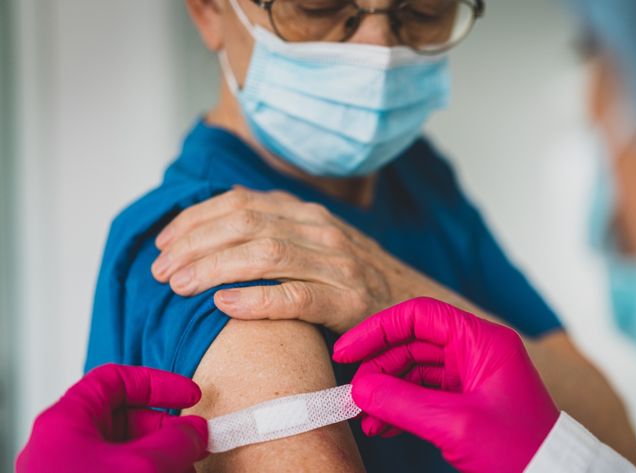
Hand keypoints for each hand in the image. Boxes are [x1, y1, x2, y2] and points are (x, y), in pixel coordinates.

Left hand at [17, 364, 208, 472]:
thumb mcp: (146, 466)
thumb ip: (178, 439)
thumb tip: (196, 431)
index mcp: (66, 424)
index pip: (114, 381)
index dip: (156, 383)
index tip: (190, 396)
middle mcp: (64, 449)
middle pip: (123, 420)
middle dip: (166, 430)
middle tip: (194, 443)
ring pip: (125, 454)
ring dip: (163, 459)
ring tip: (188, 469)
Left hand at [152, 187, 428, 332]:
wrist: (411, 304)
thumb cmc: (350, 278)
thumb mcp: (314, 242)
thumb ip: (274, 229)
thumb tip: (215, 222)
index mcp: (306, 212)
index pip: (240, 202)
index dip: (195, 219)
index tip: (163, 242)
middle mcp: (321, 230)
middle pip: (246, 224)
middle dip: (194, 244)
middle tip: (159, 270)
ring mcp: (337, 264)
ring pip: (265, 255)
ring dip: (213, 268)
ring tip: (179, 285)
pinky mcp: (348, 302)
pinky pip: (296, 296)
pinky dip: (257, 299)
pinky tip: (225, 305)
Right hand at [333, 298, 559, 472]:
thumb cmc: (520, 450)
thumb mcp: (456, 424)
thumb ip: (403, 403)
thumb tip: (360, 389)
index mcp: (482, 341)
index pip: (420, 316)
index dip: (379, 329)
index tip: (347, 350)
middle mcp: (476, 352)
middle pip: (413, 343)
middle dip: (379, 367)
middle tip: (354, 394)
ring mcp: (471, 378)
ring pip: (414, 371)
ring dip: (386, 392)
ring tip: (365, 416)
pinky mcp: (466, 403)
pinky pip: (423, 395)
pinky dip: (400, 408)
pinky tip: (381, 425)